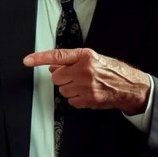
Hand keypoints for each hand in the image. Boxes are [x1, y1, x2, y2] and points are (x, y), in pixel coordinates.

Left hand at [23, 48, 149, 114]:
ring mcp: (86, 86)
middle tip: (74, 77)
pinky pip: (70, 101)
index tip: (27, 60)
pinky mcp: (88, 99)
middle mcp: (84, 70)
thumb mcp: (93, 58)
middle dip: (62, 78)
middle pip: (56, 77)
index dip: (40, 58)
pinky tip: (86, 94)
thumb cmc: (112, 71)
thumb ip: (72, 61)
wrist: (130, 87)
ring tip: (83, 86)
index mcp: (85, 56)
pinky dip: (75, 99)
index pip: (57, 55)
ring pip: (62, 90)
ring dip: (69, 89)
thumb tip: (52, 66)